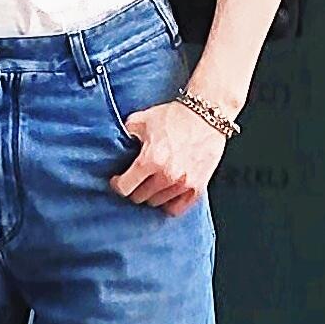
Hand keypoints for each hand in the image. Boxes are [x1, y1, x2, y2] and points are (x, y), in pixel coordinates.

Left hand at [108, 100, 228, 214]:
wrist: (207, 115)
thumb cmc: (175, 116)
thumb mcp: (142, 119)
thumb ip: (126, 134)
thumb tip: (117, 145)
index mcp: (149, 160)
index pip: (125, 188)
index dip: (118, 184)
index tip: (118, 180)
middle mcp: (166, 175)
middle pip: (140, 197)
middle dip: (134, 189)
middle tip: (135, 181)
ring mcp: (183, 184)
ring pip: (157, 203)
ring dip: (151, 195)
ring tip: (151, 185)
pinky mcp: (198, 187)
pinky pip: (177, 208)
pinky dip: (169, 204)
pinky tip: (166, 194)